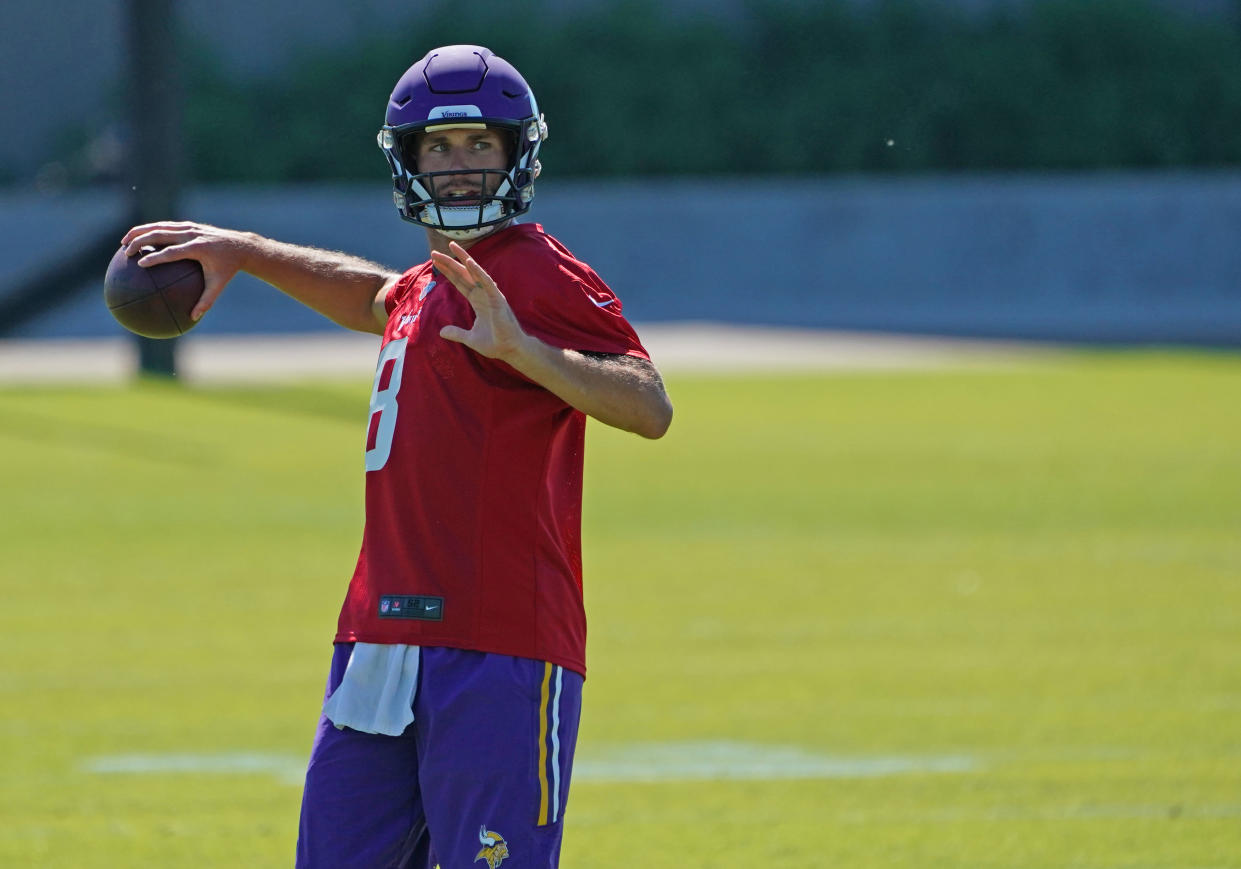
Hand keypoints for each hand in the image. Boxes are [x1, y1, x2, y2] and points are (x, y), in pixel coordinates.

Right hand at [120, 221, 253, 320]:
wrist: (241, 246)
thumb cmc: (228, 269)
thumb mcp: (219, 285)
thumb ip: (206, 301)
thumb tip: (192, 318)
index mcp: (198, 248)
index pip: (172, 252)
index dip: (156, 257)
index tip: (141, 264)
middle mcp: (192, 234)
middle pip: (161, 234)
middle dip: (140, 241)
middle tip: (126, 253)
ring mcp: (189, 227)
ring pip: (159, 226)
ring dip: (139, 232)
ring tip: (124, 242)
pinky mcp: (188, 225)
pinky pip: (165, 226)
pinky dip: (149, 230)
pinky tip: (137, 239)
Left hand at [430, 241, 530, 361]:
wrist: (509, 350)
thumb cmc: (495, 343)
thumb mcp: (470, 338)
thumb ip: (456, 333)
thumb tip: (441, 332)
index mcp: (478, 301)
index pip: (460, 282)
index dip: (448, 272)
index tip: (436, 262)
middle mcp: (483, 294)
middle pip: (463, 274)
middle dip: (450, 262)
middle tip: (434, 252)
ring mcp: (490, 294)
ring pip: (474, 272)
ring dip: (463, 259)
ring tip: (451, 246)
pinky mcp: (497, 299)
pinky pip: (487, 282)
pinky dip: (478, 272)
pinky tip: (469, 262)